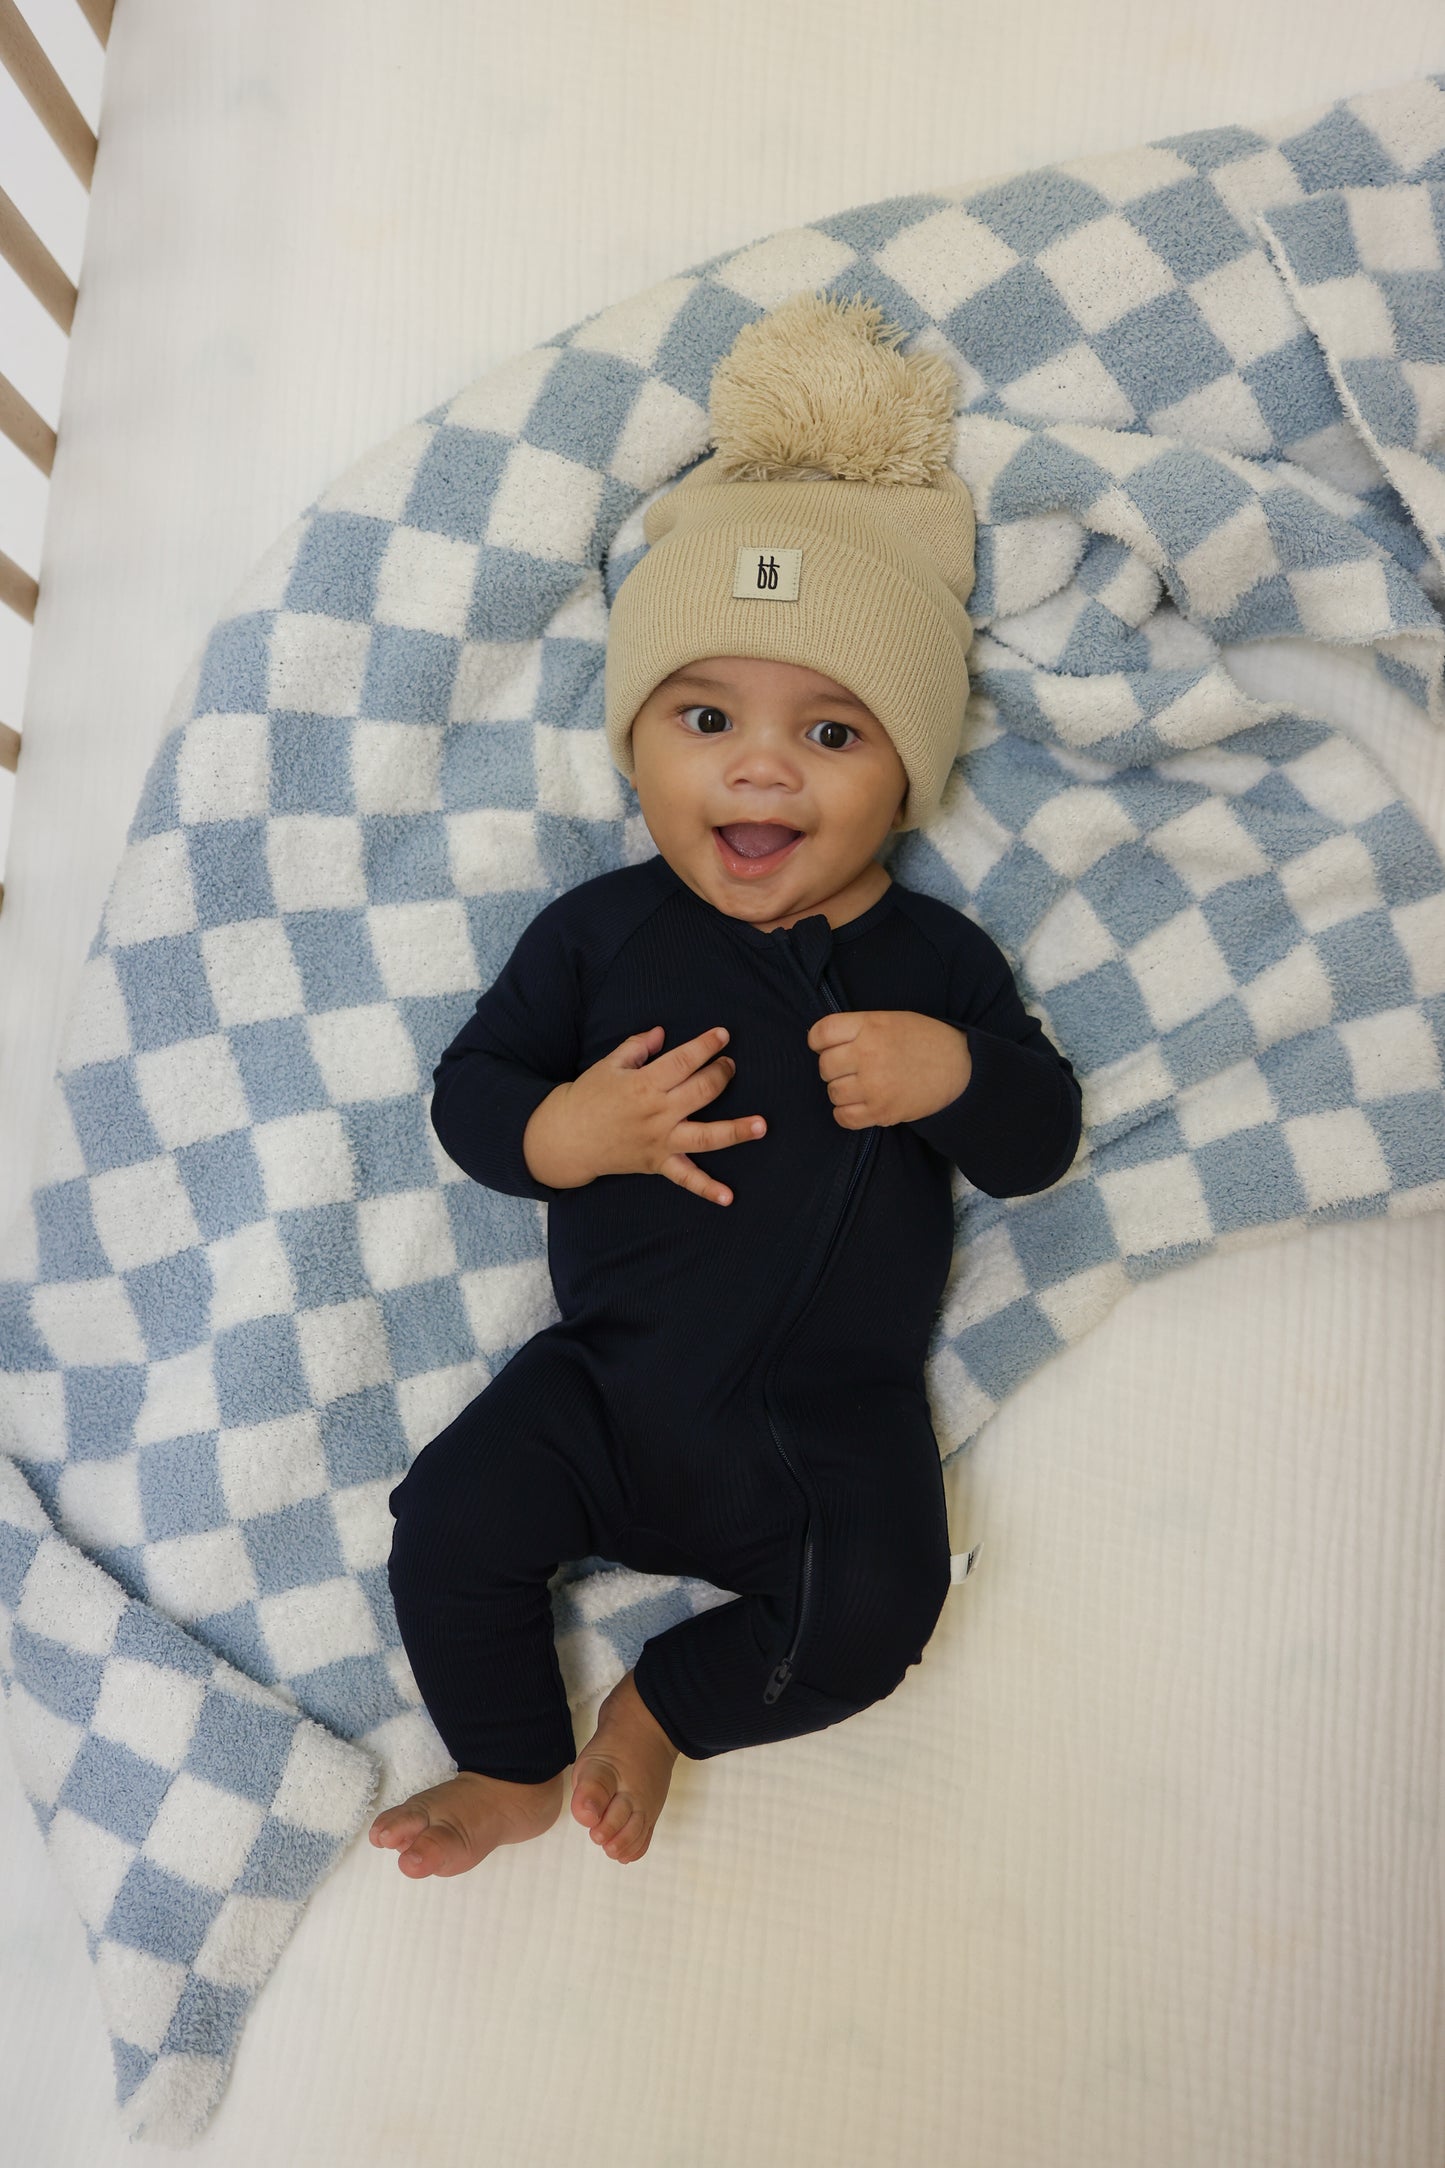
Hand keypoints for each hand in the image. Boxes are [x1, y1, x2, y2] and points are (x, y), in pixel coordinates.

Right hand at [522, 1025, 766, 1205]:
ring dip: (736, 1131)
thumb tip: (663, 1032)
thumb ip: (638, 1046)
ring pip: (705, 1137)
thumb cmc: (588, 1096)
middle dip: (722, 1074)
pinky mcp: (658, 1163)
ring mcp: (660, 1141)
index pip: (684, 1060)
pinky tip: (729, 1197)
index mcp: (644, 1084)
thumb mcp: (609, 1065)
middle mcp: (657, 1113)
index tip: (723, 1035)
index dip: (706, 1045)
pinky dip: (707, 1189)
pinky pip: (686, 1179)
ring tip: (761, 1126)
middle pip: (702, 1091)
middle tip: (730, 1065)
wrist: (566, 1137)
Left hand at [806, 1009, 970, 1129]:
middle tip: (851, 1067)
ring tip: (860, 1085)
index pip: (820, 1033)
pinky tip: (860, 1104)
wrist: (961, 1068)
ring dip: (842, 1090)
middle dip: (834, 1067)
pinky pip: (844, 1117)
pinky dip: (847, 1113)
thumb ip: (858, 1027)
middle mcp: (868, 1054)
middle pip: (824, 1066)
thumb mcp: (891, 1019)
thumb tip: (822, 1043)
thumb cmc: (924, 1040)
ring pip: (832, 1092)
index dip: (819, 1041)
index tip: (827, 1045)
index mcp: (870, 1026)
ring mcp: (874, 1085)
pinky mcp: (882, 1112)